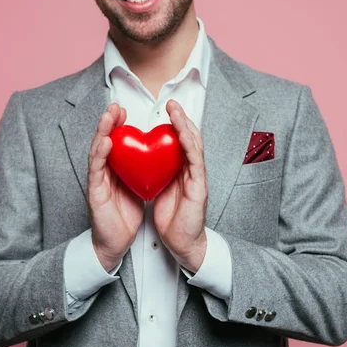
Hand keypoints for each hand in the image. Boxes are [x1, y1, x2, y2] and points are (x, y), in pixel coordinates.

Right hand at [87, 103, 143, 271]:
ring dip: (102, 131)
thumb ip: (139, 168)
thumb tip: (154, 151)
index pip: (115, 142)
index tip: (124, 110)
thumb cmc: (126, 216)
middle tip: (114, 106)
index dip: (118, 125)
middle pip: (103, 141)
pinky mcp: (94, 194)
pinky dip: (100, 155)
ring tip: (109, 116)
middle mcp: (103, 172)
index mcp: (114, 169)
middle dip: (108, 122)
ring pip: (97, 151)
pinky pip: (96, 171)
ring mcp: (97, 182)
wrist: (115, 243)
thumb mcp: (136, 186)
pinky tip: (106, 142)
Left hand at [153, 100, 207, 272]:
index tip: (164, 109)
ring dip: (185, 126)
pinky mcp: (200, 188)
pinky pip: (195, 162)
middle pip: (189, 138)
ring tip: (177, 111)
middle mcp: (192, 171)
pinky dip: (189, 146)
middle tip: (172, 103)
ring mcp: (198, 178)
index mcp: (182, 170)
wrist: (182, 244)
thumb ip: (159, 171)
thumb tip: (147, 156)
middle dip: (181, 118)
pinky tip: (183, 134)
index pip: (180, 142)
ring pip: (194, 146)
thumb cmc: (172, 219)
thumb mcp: (162, 189)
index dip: (174, 124)